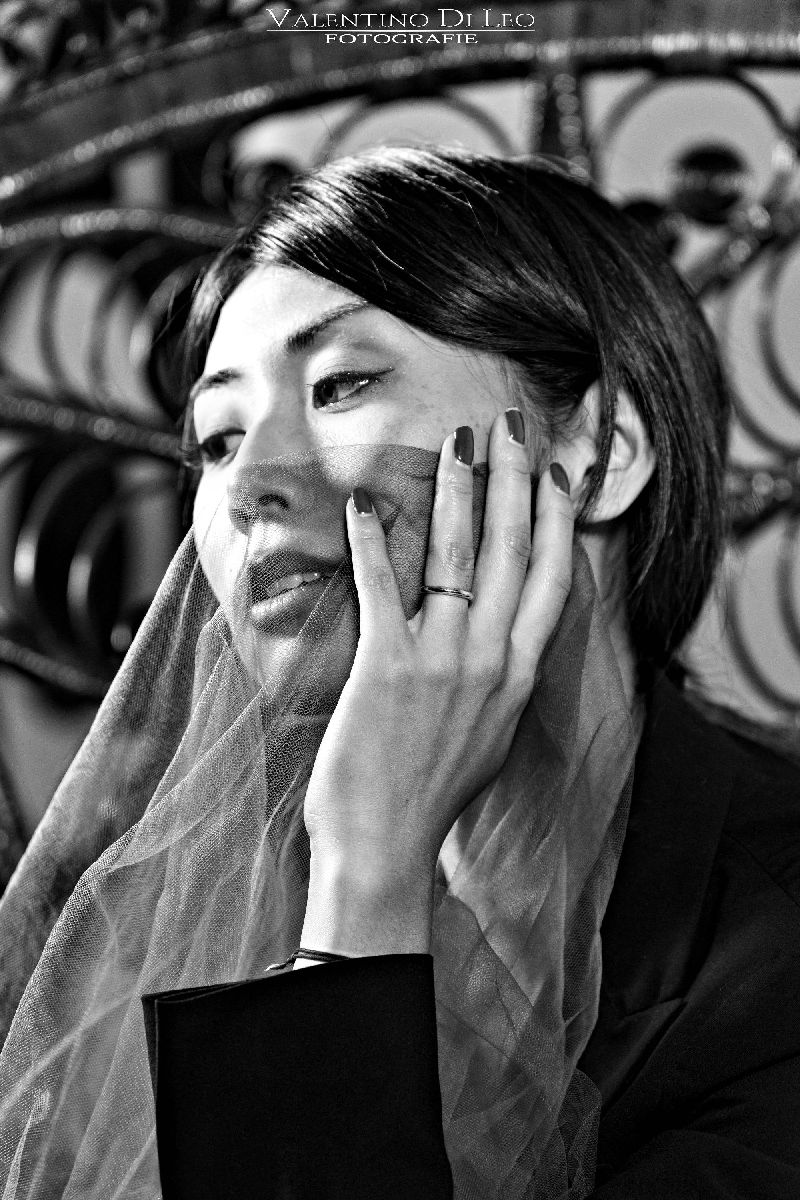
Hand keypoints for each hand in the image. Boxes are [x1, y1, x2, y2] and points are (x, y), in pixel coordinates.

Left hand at [299, 408, 573, 961]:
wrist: (386, 849)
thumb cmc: (430, 797)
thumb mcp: (487, 736)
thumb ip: (496, 682)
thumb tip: (496, 642)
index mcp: (517, 677)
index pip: (550, 580)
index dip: (556, 519)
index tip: (557, 471)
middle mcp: (491, 662)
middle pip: (513, 552)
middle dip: (516, 481)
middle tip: (514, 426)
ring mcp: (442, 664)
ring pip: (458, 557)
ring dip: (458, 492)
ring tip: (457, 441)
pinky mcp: (388, 669)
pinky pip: (384, 589)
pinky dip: (374, 542)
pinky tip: (364, 500)